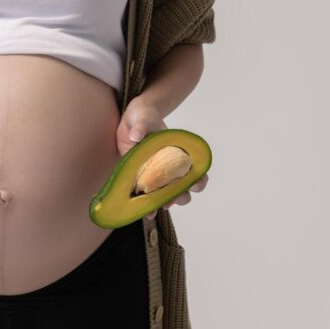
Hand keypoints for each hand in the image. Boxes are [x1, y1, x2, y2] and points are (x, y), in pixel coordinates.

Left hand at [116, 97, 208, 219]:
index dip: (198, 179)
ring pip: (168, 195)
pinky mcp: (142, 178)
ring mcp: (157, 175)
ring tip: (160, 207)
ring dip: (166, 203)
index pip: (195, 169)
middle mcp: (171, 166)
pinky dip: (149, 206)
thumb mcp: (142, 117)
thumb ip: (141, 126)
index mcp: (178, 152)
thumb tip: (135, 136)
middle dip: (182, 195)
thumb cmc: (143, 116)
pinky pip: (149, 196)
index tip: (195, 183)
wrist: (131, 119)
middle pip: (184, 187)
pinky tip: (146, 213)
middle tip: (174, 198)